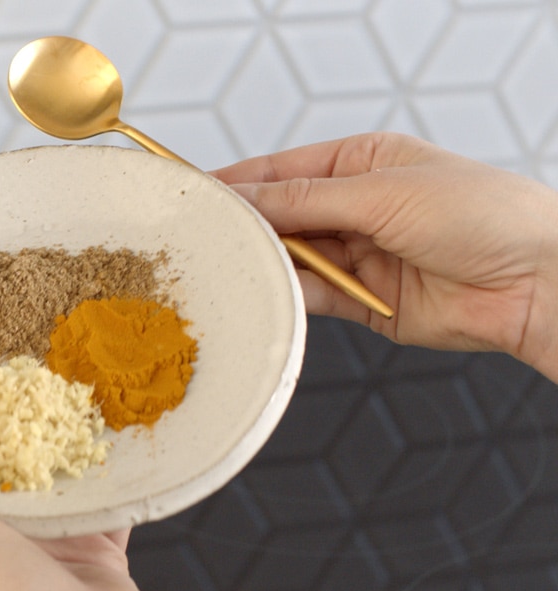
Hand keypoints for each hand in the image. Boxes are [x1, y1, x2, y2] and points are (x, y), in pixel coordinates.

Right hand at [211, 132, 557, 382]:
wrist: (537, 282)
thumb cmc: (483, 214)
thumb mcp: (383, 191)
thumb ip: (305, 199)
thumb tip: (244, 196)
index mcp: (362, 163)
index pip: (281, 171)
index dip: (236, 182)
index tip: (192, 193)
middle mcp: (356, 207)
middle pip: (280, 216)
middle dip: (244, 226)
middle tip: (197, 237)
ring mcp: (358, 255)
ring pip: (290, 258)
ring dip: (263, 263)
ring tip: (224, 266)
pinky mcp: (362, 302)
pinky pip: (310, 296)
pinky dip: (286, 295)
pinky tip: (264, 291)